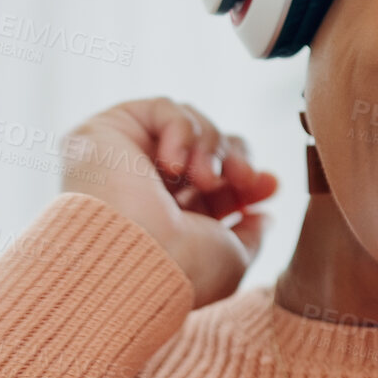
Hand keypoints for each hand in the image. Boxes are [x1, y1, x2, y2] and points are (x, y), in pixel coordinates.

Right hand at [60, 97, 279, 308]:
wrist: (132, 260)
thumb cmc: (180, 269)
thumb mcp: (231, 259)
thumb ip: (249, 236)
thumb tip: (263, 218)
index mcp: (167, 220)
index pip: (215, 183)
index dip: (246, 178)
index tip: (270, 186)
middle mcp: (143, 188)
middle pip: (205, 148)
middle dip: (234, 158)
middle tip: (245, 177)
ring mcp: (123, 158)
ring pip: (189, 125)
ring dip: (210, 149)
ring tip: (206, 179)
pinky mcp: (107, 131)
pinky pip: (163, 108)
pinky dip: (182, 131)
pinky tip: (173, 166)